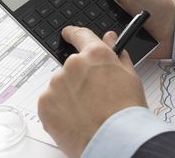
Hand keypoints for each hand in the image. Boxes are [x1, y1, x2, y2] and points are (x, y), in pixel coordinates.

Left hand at [38, 26, 146, 157]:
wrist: (115, 141)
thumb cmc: (126, 112)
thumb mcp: (130, 77)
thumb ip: (117, 55)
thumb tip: (110, 40)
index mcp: (95, 54)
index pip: (81, 35)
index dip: (74, 33)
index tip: (68, 33)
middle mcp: (73, 64)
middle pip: (72, 67)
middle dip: (79, 78)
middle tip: (93, 97)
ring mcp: (56, 84)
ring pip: (61, 86)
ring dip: (69, 95)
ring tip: (87, 113)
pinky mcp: (45, 104)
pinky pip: (51, 103)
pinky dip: (59, 110)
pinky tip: (75, 120)